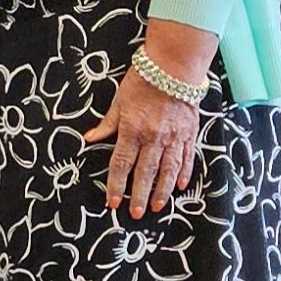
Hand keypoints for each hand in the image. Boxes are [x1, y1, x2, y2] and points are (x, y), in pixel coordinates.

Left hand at [83, 68, 199, 218]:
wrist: (174, 66)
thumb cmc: (142, 81)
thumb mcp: (118, 102)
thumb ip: (107, 124)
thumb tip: (89, 139)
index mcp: (133, 130)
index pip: (121, 164)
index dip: (116, 185)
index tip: (113, 202)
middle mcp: (154, 137)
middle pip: (145, 172)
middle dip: (140, 195)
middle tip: (137, 213)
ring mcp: (174, 137)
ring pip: (168, 170)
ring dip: (163, 191)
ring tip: (159, 207)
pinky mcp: (190, 133)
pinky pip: (187, 157)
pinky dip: (184, 173)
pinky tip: (180, 186)